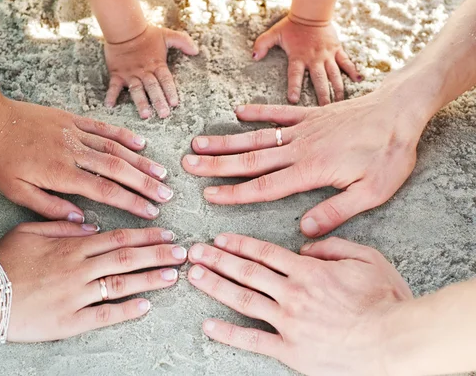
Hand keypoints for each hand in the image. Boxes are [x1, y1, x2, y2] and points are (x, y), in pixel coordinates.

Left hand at [0, 96, 172, 220]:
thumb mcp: (15, 192)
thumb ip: (50, 207)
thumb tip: (81, 219)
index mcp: (61, 173)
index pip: (106, 191)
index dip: (132, 202)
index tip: (151, 211)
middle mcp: (74, 151)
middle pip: (118, 169)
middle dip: (146, 183)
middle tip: (167, 194)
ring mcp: (75, 133)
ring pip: (115, 148)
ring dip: (141, 161)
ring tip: (162, 173)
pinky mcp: (71, 119)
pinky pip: (103, 128)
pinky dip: (124, 136)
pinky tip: (140, 144)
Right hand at [0, 222, 185, 341]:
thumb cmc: (2, 261)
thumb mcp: (27, 230)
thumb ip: (60, 224)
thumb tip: (89, 224)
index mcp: (71, 247)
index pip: (117, 238)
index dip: (145, 236)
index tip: (166, 234)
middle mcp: (79, 269)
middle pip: (126, 258)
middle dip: (158, 254)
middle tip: (184, 251)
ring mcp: (76, 295)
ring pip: (121, 284)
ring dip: (151, 279)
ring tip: (175, 275)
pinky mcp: (70, 321)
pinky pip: (104, 314)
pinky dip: (127, 310)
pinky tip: (146, 306)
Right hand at [103, 25, 198, 118]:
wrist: (124, 28)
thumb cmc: (147, 34)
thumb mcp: (167, 35)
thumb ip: (183, 41)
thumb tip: (196, 51)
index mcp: (156, 64)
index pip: (165, 80)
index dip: (170, 91)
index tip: (174, 103)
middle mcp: (144, 71)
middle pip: (152, 88)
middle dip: (158, 101)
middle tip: (163, 114)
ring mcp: (130, 74)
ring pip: (136, 90)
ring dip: (140, 102)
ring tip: (145, 115)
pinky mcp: (117, 74)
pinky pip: (113, 86)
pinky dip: (111, 95)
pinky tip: (109, 105)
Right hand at [182, 94, 421, 236]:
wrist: (401, 111)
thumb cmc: (389, 154)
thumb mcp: (372, 192)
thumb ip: (336, 211)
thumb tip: (304, 229)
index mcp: (311, 170)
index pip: (264, 185)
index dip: (234, 192)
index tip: (209, 195)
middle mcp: (299, 148)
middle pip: (250, 159)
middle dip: (216, 164)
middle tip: (188, 164)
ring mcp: (302, 129)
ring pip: (256, 137)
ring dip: (226, 141)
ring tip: (199, 143)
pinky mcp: (310, 115)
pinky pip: (278, 113)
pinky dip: (257, 113)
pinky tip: (238, 113)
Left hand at [187, 234, 412, 374]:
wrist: (394, 342)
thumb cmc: (385, 299)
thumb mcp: (366, 258)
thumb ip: (332, 246)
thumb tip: (303, 248)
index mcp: (308, 271)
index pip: (264, 253)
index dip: (238, 244)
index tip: (220, 238)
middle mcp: (292, 293)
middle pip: (246, 272)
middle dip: (217, 259)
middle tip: (195, 251)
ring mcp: (289, 323)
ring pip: (243, 299)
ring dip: (216, 286)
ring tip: (194, 276)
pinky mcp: (290, 350)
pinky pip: (253, 340)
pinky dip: (228, 333)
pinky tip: (208, 325)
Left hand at [253, 15, 360, 105]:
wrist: (311, 13)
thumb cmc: (291, 27)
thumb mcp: (274, 34)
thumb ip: (262, 44)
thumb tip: (253, 56)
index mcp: (298, 57)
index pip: (295, 74)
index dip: (294, 86)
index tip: (293, 99)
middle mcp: (314, 58)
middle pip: (319, 80)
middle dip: (322, 96)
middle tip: (324, 111)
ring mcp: (328, 55)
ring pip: (334, 74)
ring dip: (338, 89)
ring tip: (341, 104)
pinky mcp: (337, 50)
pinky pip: (346, 62)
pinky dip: (353, 70)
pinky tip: (359, 80)